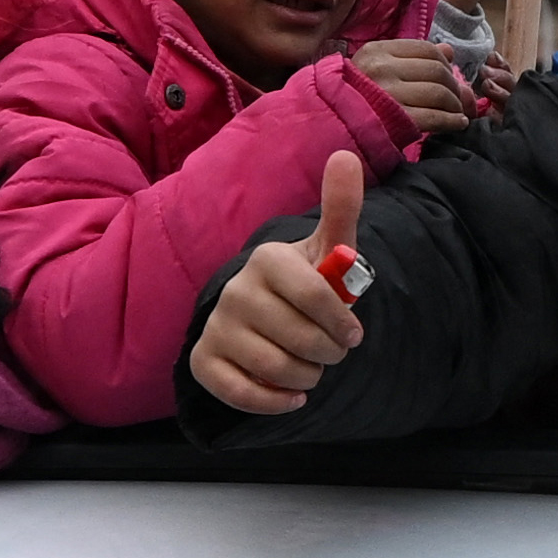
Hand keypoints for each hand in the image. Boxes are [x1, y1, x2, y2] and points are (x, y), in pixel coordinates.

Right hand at [192, 157, 371, 414]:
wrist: (264, 316)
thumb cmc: (305, 283)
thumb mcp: (327, 249)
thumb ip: (341, 208)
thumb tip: (344, 156)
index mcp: (267, 258)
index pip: (315, 294)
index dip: (341, 321)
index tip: (354, 335)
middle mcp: (234, 289)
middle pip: (298, 337)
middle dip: (328, 353)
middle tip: (332, 353)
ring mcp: (215, 325)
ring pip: (274, 367)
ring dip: (306, 377)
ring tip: (312, 368)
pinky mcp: (203, 361)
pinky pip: (241, 392)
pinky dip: (274, 401)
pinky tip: (291, 395)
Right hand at [351, 32, 482, 132]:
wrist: (332, 127)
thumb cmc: (356, 97)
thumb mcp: (378, 68)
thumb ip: (413, 57)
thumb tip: (448, 50)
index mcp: (376, 51)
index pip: (426, 49)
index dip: (446, 63)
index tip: (450, 77)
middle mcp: (381, 69)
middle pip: (437, 70)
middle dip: (454, 86)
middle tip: (458, 98)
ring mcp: (387, 95)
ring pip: (439, 93)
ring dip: (455, 104)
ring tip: (457, 112)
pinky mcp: (394, 120)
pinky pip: (434, 117)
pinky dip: (452, 121)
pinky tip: (458, 123)